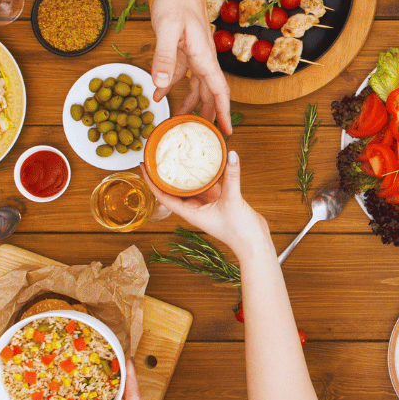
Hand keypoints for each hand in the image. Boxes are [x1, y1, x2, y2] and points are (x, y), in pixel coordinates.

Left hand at [143, 149, 267, 256]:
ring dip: (185, 175)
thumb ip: (231, 177)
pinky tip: (204, 164)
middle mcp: (196, 209)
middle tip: (158, 157)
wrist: (255, 244)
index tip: (144, 166)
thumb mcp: (233, 201)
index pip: (164, 196)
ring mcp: (207, 206)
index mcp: (191, 213)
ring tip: (178, 157)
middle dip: (165, 176)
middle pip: (174, 190)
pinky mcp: (219, 203)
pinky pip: (208, 187)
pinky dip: (205, 176)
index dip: (152, 182)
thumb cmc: (239, 231)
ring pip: (191, 188)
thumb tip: (231, 155)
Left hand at [151, 0, 232, 134]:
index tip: (227, 131)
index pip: (219, 90)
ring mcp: (194, 54)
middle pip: (210, 92)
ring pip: (197, 86)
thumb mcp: (167, 28)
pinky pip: (181, 73)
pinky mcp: (184, 49)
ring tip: (181, 121)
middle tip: (206, 135)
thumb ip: (164, 57)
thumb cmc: (177, 0)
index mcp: (204, 56)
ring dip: (191, 103)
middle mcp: (203, 58)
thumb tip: (160, 85)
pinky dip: (172, 85)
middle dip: (209, 114)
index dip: (223, 112)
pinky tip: (159, 94)